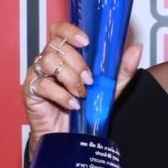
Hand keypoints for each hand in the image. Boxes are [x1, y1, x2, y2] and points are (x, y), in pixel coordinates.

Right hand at [22, 21, 143, 157]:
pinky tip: (72, 104)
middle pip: (56, 46)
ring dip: (68, 77)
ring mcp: (37, 75)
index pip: (59, 30)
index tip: (86, 41)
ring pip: (47, 61)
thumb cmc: (86, 109)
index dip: (70, 31)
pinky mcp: (30, 92)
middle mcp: (49, 60)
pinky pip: (41, 85)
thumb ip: (122, 69)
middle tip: (89, 80)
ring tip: (80, 93)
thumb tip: (137, 48)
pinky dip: (60, 95)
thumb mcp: (110, 88)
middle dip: (77, 62)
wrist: (70, 137)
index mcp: (65, 54)